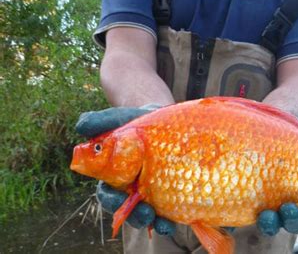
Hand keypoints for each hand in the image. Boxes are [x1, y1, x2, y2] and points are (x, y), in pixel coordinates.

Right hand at [76, 105, 176, 235]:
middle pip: (128, 209)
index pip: (107, 193)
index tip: (117, 199)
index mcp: (114, 175)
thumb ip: (101, 121)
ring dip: (153, 221)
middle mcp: (130, 188)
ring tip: (163, 224)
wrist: (166, 119)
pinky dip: (169, 219)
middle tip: (146, 214)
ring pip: (147, 214)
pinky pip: (167, 211)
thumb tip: (80, 128)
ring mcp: (150, 192)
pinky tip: (173, 222)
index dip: (111, 199)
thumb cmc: (138, 120)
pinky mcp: (169, 192)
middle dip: (135, 216)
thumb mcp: (121, 117)